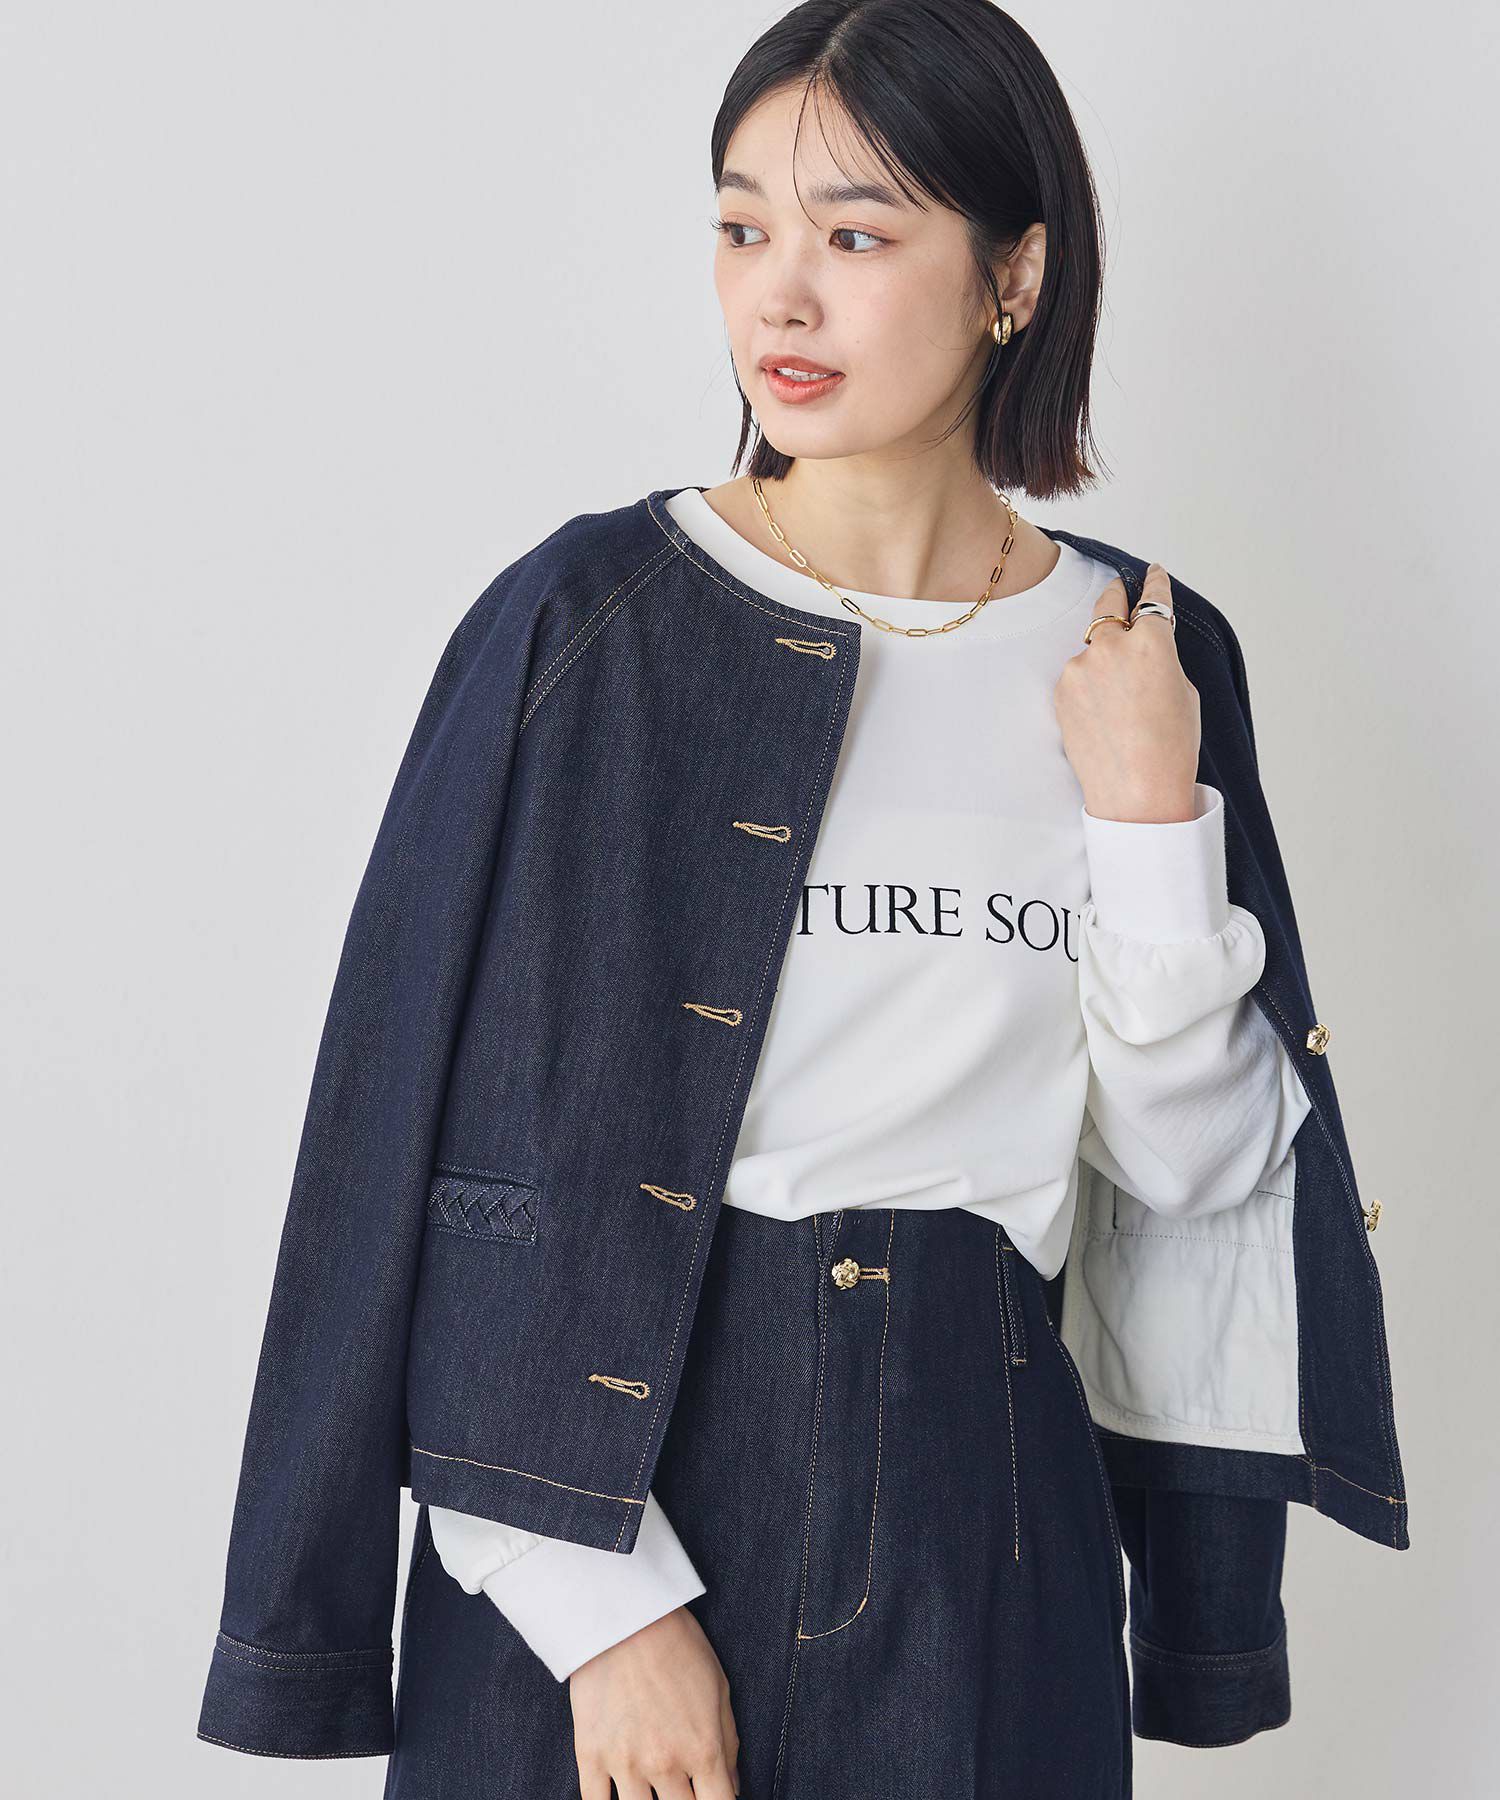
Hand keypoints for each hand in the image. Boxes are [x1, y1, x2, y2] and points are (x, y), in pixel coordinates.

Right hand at [569, 1604, 740, 1799]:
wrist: (623, 1614)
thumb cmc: (677, 1644)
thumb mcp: (718, 1688)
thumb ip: (728, 1743)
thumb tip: (733, 1785)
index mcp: (703, 1750)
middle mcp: (666, 1765)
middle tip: (682, 1792)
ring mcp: (625, 1764)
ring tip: (652, 1794)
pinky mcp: (590, 1755)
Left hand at [1053, 562, 1200, 821]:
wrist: (1135, 791)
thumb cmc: (1170, 747)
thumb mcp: (1184, 691)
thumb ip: (1161, 658)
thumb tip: (1145, 649)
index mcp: (1152, 641)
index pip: (1153, 598)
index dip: (1154, 582)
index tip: (1152, 572)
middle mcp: (1111, 645)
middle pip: (1108, 604)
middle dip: (1116, 595)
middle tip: (1119, 590)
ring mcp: (1080, 667)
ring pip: (1091, 649)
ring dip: (1102, 658)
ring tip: (1118, 697)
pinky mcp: (1061, 690)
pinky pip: (1077, 677)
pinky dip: (1088, 685)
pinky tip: (1103, 714)